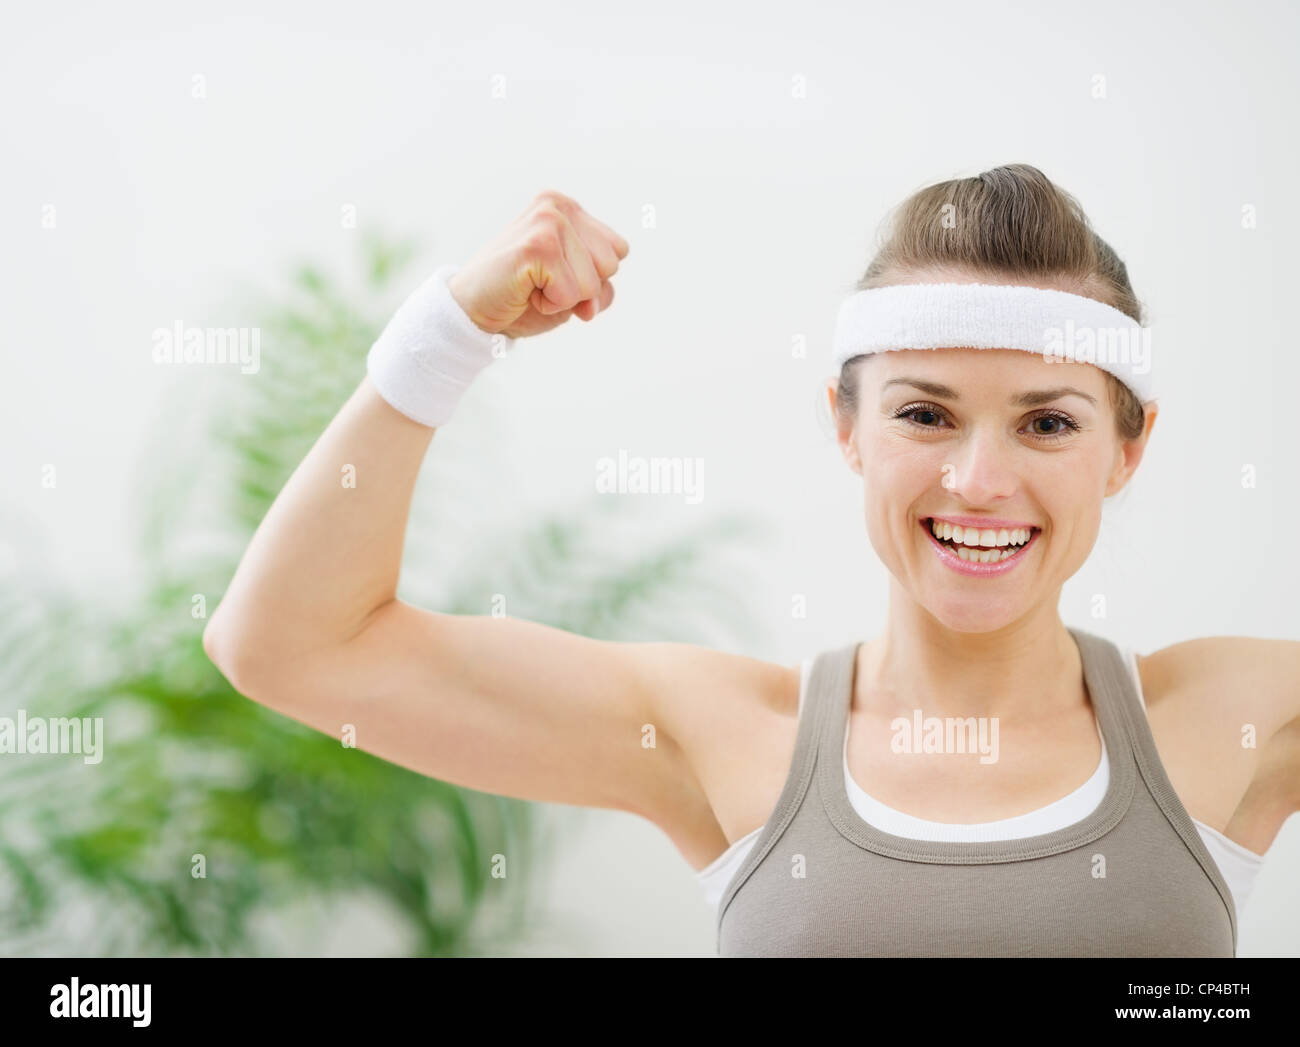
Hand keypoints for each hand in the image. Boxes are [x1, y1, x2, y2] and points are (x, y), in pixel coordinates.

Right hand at [447, 190, 629, 339]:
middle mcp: (559, 206)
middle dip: (582, 287)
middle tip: (543, 283)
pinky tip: (526, 292)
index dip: (593, 277)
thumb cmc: (522, 298)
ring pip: (593, 282)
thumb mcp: (573, 292)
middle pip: (611, 264)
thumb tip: (592, 304)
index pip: (618, 251)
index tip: (556, 276)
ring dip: (565, 298)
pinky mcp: (538, 245)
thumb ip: (599, 291)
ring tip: (533, 286)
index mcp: (569, 208)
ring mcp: (548, 221)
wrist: (473, 310)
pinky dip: (551, 305)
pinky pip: (572, 294)